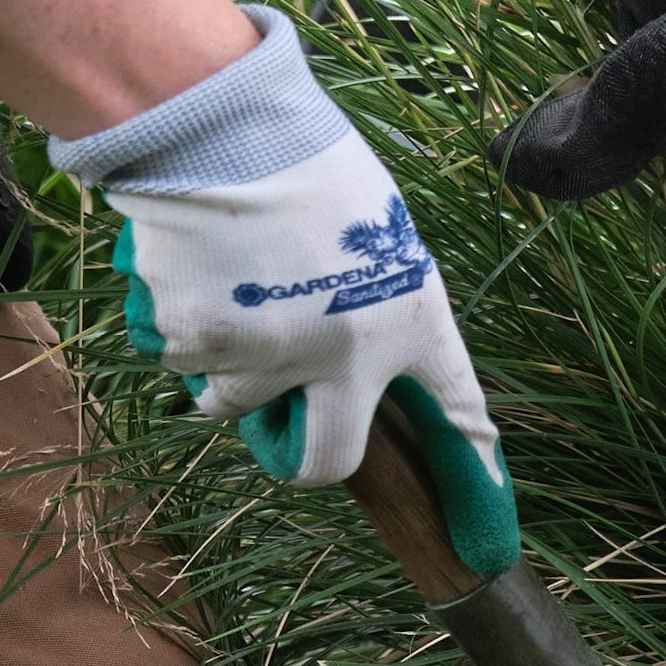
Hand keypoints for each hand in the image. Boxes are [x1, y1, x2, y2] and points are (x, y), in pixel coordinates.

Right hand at [51, 7, 519, 576]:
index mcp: (410, 314)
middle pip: (326, 463)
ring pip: (230, 405)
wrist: (217, 121)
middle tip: (283, 422)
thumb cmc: (295, 156)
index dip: (474, 476)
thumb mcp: (367, 225)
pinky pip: (181, 360)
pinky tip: (187, 265)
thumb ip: (367, 298)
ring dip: (223, 366)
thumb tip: (333, 358)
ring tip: (222, 288)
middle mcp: (349, 353)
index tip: (488, 544)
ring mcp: (271, 358)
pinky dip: (176, 325)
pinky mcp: (202, 348)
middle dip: (298, 454)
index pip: (459, 409)